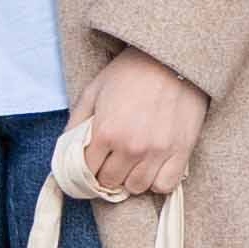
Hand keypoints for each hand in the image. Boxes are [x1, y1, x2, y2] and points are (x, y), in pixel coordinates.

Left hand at [63, 50, 209, 204]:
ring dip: (130, 179)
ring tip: (132, 163)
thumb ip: (76, 123)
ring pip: (137, 187)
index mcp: (106, 132)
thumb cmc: (129, 73)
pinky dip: (156, 181)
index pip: (87, 172)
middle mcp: (132, 147)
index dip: (85, 169)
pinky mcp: (182, 151)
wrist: (171, 59)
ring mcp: (158, 152)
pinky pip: (165, 185)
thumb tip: (66, 151)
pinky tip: (152, 166)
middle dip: (106, 173)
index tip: (91, 164)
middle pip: (111, 182)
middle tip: (110, 161)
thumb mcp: (93, 92)